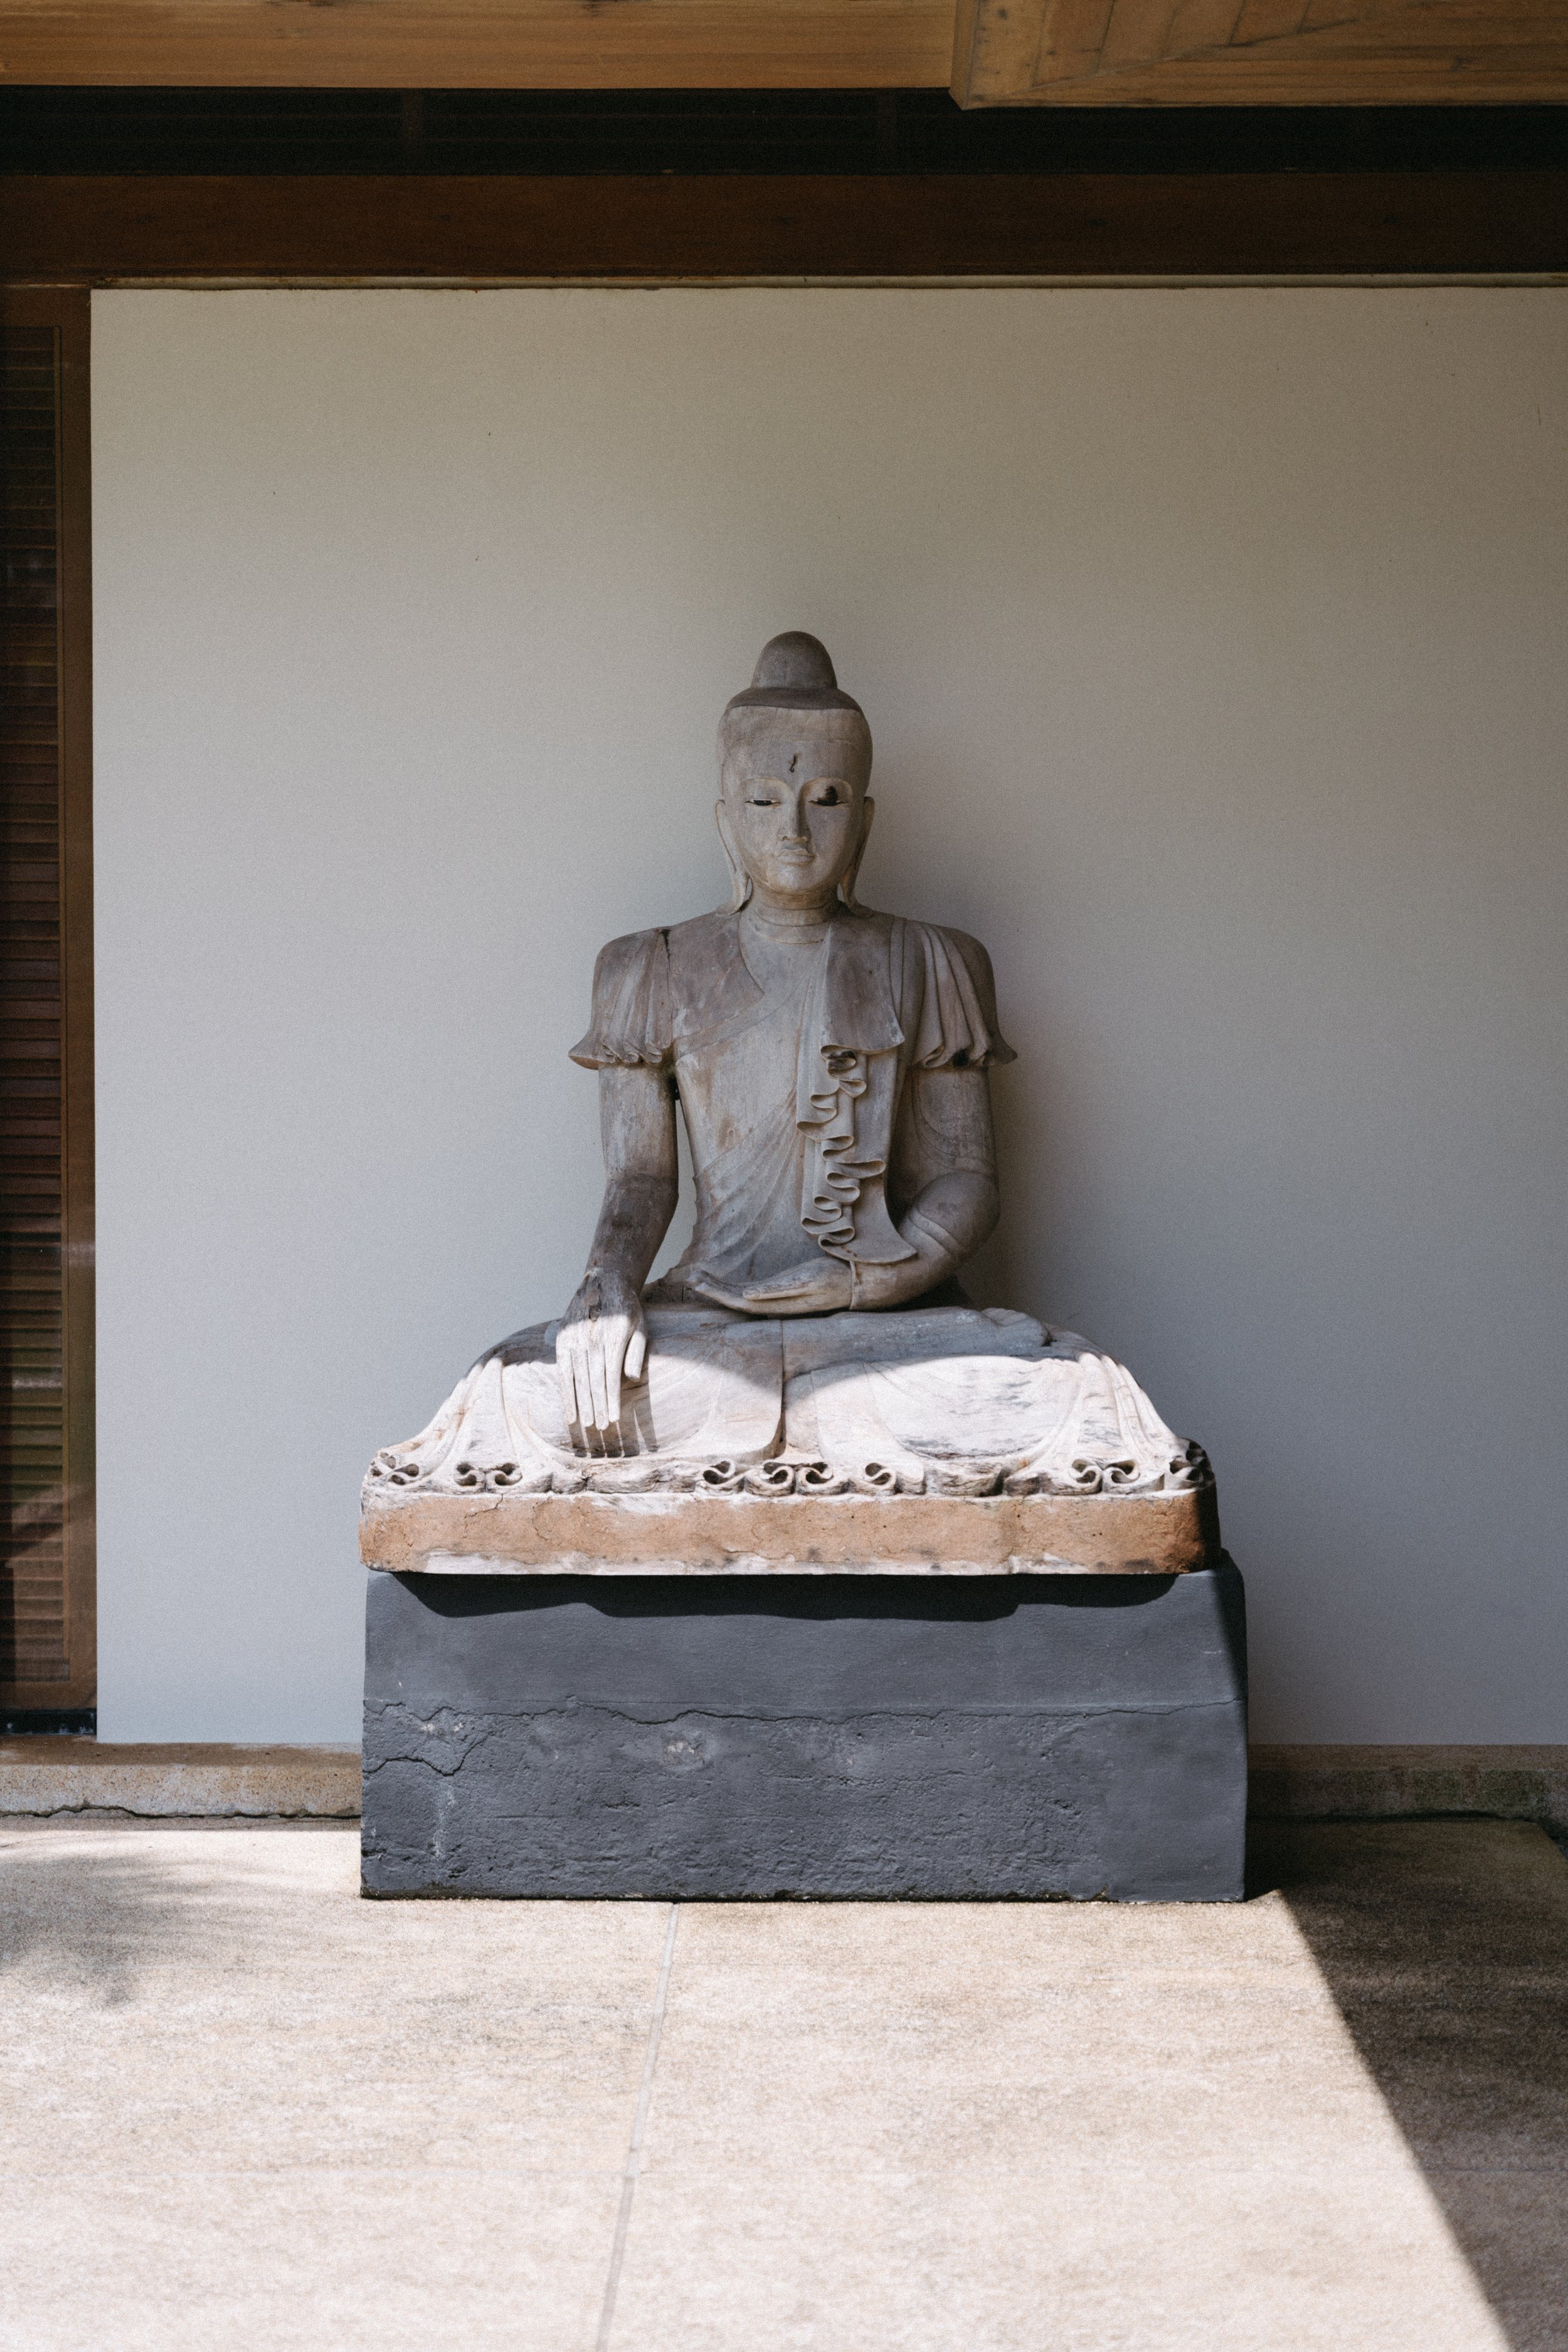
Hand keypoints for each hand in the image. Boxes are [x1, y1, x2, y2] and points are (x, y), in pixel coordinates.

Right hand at [556, 1266, 647, 1438]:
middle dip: (596, 1406)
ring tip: (584, 1424)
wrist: (604, 1280)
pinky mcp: (563, 1339)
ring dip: (580, 1403)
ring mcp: (575, 1338)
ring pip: (576, 1377)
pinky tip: (569, 1410)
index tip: (613, 1419)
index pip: (610, 1375)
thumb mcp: (640, 1325)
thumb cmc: (627, 1309)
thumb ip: (636, 1352)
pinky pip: (563, 1370)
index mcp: (613, 1336)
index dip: (610, 1399)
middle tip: (600, 1428)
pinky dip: (565, 1392)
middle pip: (592, 1379)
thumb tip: (631, 1378)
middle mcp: (591, 1337)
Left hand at [694, 1256, 854, 1316]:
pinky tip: (721, 1283)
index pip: (737, 1301)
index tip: (697, 1279)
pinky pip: (748, 1293)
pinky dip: (732, 1287)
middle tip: (690, 1276)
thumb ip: (778, 1290)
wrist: (851, 1284)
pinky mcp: (778, 1295)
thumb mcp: (807, 1281)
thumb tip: (748, 1296)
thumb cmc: (831, 1279)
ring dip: (719, 1288)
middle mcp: (772, 1306)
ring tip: (698, 1276)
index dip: (715, 1292)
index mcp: (775, 1304)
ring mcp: (775, 1302)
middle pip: (733, 1300)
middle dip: (711, 1289)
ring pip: (739, 1298)